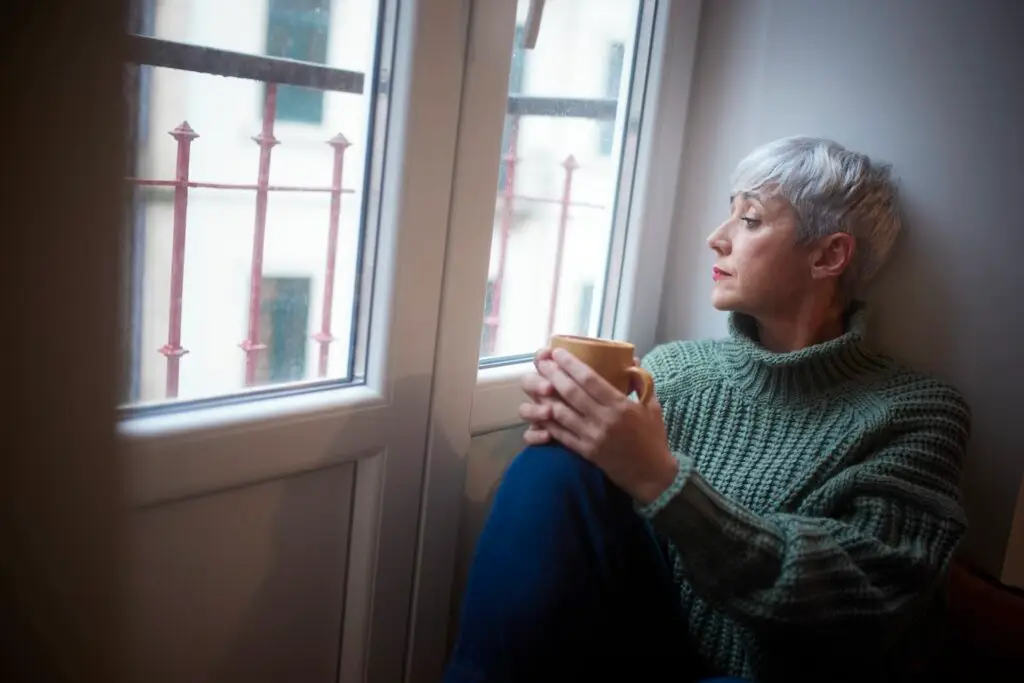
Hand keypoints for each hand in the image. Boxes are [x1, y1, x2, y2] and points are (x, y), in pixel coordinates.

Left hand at [518, 347, 677, 502]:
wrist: (652, 474)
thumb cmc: (653, 437)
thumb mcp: (653, 406)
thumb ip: (641, 382)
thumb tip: (631, 359)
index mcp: (620, 406)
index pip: (590, 380)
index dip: (571, 365)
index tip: (558, 352)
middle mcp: (604, 420)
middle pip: (571, 393)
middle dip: (553, 375)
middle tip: (541, 362)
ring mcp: (592, 437)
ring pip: (562, 413)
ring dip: (546, 397)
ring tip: (536, 382)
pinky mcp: (586, 452)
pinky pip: (561, 435)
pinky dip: (548, 422)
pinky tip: (539, 410)